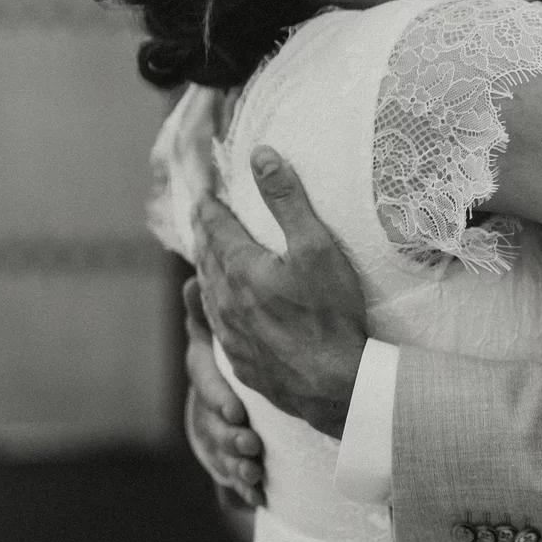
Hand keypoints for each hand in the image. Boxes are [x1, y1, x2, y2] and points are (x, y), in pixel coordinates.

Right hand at [183, 277, 265, 507]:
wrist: (268, 380)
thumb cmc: (250, 344)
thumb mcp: (233, 325)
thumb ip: (214, 309)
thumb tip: (192, 282)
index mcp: (206, 367)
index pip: (203, 380)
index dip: (217, 397)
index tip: (238, 411)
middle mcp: (203, 403)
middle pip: (206, 425)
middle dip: (227, 439)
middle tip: (252, 446)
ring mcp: (212, 434)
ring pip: (215, 454)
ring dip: (233, 467)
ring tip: (256, 473)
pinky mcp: (225, 462)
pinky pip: (225, 484)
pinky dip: (237, 493)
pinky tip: (254, 500)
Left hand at [193, 146, 367, 435]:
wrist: (337, 385)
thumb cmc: (330, 315)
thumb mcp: (316, 247)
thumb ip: (286, 199)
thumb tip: (261, 155)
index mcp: (239, 269)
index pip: (214, 226)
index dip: (209, 205)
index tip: (206, 191)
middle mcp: (225, 302)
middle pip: (205, 258)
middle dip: (205, 233)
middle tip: (204, 217)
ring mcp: (229, 335)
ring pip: (209, 293)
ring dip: (208, 270)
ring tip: (211, 256)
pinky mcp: (239, 362)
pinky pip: (218, 326)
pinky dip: (218, 306)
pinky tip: (227, 309)